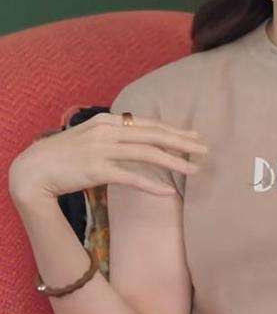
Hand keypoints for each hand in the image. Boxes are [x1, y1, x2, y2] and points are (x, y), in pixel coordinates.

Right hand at [8, 112, 209, 203]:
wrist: (34, 169)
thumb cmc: (62, 156)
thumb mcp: (89, 137)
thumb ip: (112, 135)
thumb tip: (135, 139)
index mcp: (107, 121)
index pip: (148, 124)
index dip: (173, 130)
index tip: (193, 136)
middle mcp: (108, 131)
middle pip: (154, 135)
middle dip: (182, 142)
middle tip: (205, 149)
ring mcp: (103, 150)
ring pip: (148, 154)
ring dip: (175, 162)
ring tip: (195, 170)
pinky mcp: (98, 170)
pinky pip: (132, 177)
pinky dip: (152, 184)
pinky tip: (168, 192)